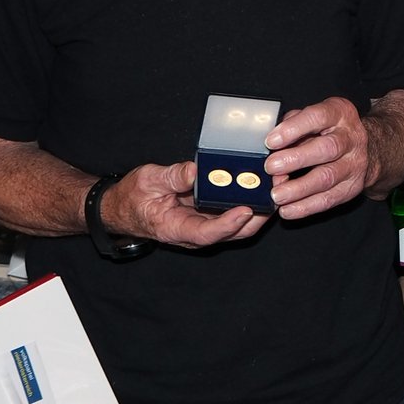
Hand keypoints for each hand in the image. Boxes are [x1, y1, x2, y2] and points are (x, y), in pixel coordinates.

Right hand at [108, 161, 268, 247]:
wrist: (126, 208)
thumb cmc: (134, 198)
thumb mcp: (148, 182)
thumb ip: (171, 177)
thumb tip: (194, 170)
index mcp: (177, 229)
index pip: (207, 233)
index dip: (228, 224)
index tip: (246, 210)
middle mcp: (196, 232)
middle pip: (234, 232)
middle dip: (258, 213)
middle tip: (275, 189)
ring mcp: (206, 225)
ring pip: (241, 224)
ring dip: (261, 206)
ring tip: (278, 183)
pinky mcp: (212, 215)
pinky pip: (236, 211)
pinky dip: (252, 199)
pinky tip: (265, 183)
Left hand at [266, 96, 372, 220]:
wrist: (364, 148)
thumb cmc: (328, 130)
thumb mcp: (313, 118)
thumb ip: (292, 125)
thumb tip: (268, 145)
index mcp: (339, 113)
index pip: (317, 117)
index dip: (293, 129)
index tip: (271, 141)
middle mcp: (350, 138)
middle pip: (326, 149)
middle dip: (296, 159)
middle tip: (271, 167)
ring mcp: (354, 164)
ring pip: (327, 177)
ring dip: (299, 188)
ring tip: (277, 195)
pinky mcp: (352, 187)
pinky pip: (328, 200)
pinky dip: (305, 207)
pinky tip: (287, 210)